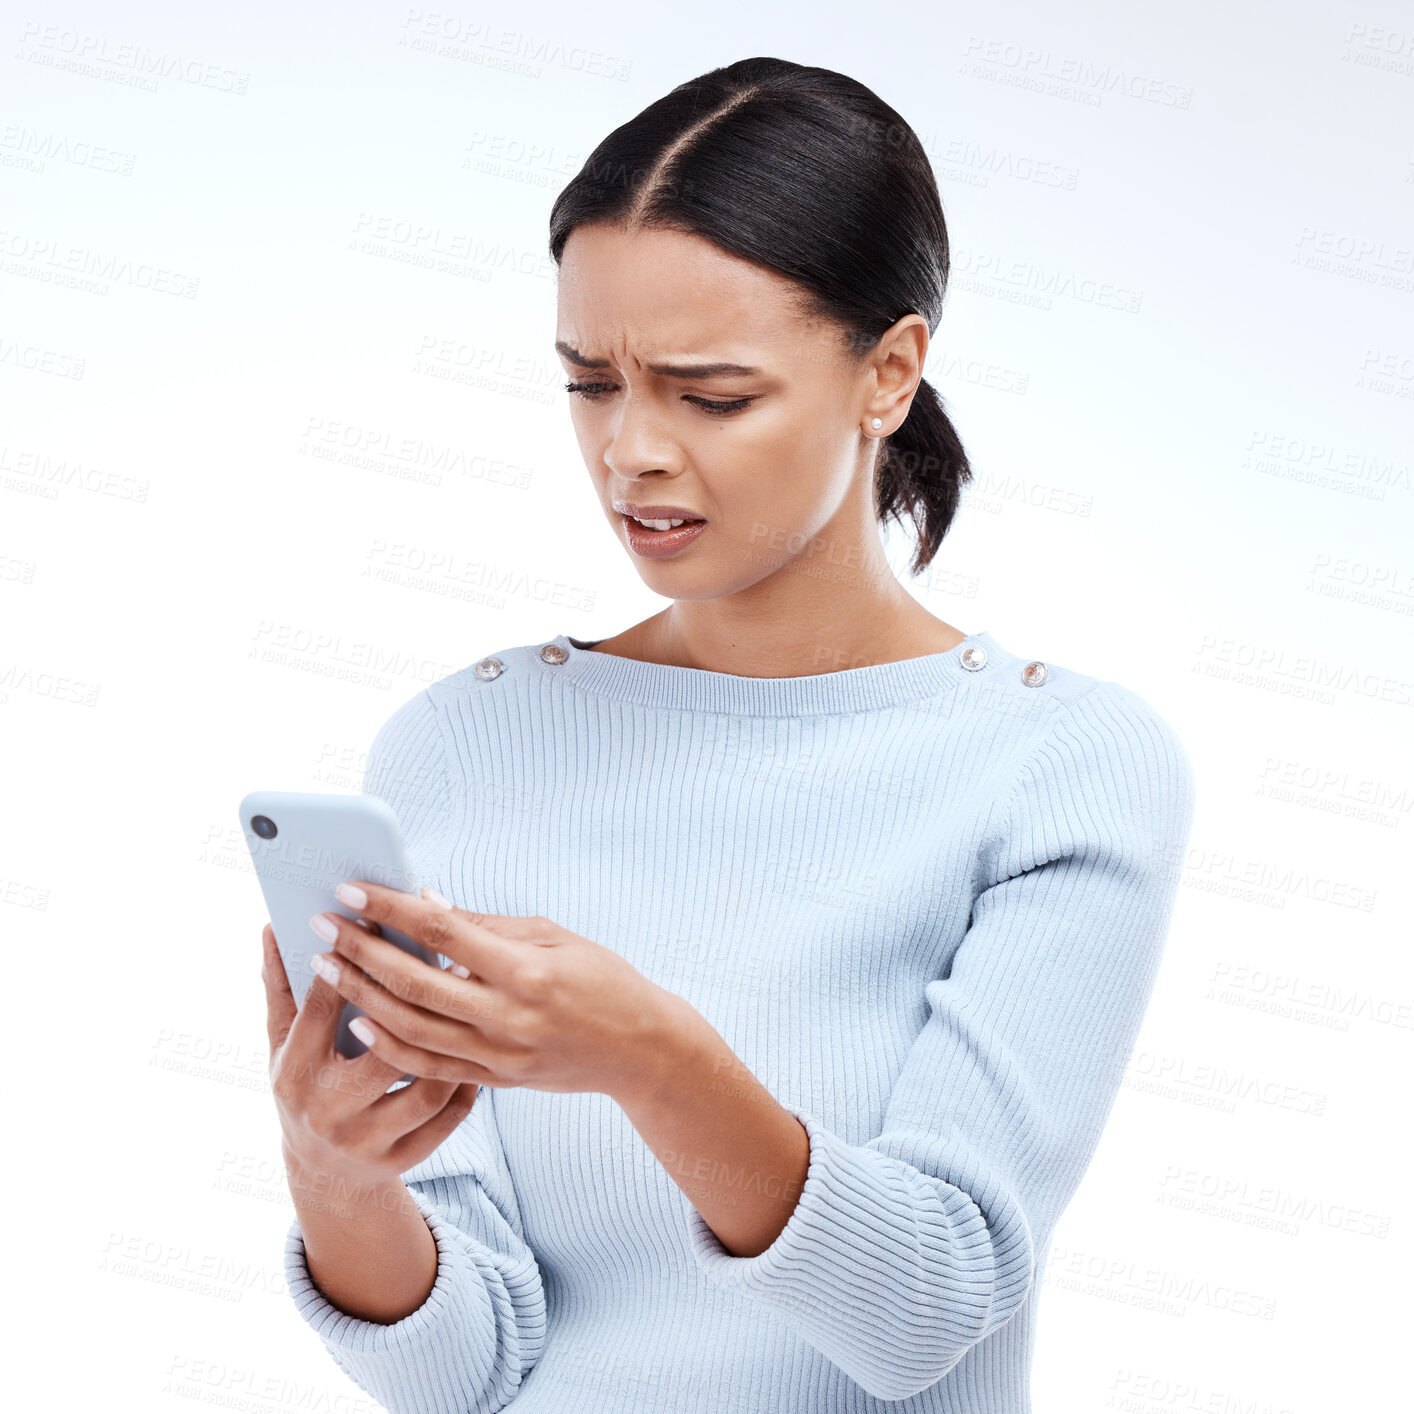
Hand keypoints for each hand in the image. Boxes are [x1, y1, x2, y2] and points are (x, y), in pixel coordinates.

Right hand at [260, 921, 478, 1192]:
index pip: (322, 1011)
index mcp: (296, 1072)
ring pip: (424, 1089)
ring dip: (455, 1046)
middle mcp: (329, 1110)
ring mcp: (367, 1140)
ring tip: (475, 1003)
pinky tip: (481, 1050)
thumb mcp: (281, 1042)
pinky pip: (447, 1119)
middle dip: (416, 1006)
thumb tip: (273, 927)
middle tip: (451, 962)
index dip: (350, 962)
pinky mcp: (402, 1159)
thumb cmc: (304, 1085)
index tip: (377, 922)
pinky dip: (467, 1085)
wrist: (322, 1172)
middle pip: (382, 1053)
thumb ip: (281, 985)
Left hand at [307, 881, 682, 1105]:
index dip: (392, 909)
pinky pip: (430, 1066)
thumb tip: (425, 904)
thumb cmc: (602, 978)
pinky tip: (359, 1021)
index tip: (352, 889)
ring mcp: (500, 1055)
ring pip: (412, 1028)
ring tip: (326, 967)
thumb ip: (486, 924)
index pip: (443, 934)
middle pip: (416, 982)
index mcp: (526, 970)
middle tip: (321, 925)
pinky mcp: (497, 1080)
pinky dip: (390, 1044)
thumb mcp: (553, 935)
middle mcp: (509, 1017)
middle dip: (361, 952)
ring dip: (362, 996)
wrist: (641, 1050)